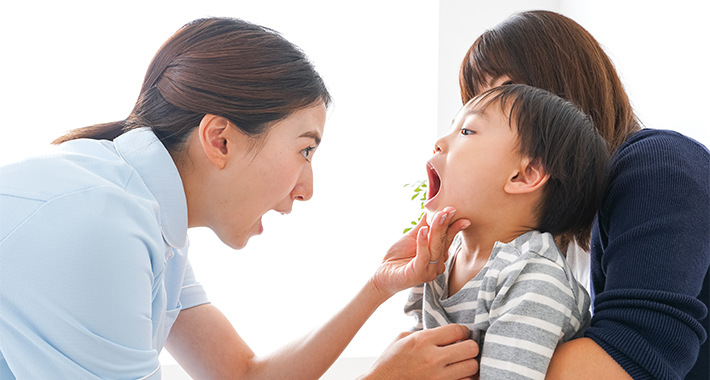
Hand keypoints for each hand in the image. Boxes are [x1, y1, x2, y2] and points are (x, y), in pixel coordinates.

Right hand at [360, 324, 479, 379]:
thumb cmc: (389, 362)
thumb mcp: (402, 338)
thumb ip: (424, 333)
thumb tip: (444, 331)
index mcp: (422, 341)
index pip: (457, 330)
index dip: (463, 331)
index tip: (461, 335)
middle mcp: (432, 359)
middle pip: (470, 348)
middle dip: (470, 346)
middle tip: (464, 348)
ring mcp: (437, 378)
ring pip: (472, 367)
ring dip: (469, 363)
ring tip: (461, 362)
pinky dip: (464, 378)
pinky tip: (457, 374)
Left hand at [370, 207, 469, 297]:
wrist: (383, 274)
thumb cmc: (398, 256)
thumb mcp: (413, 236)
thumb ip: (424, 224)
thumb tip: (432, 206)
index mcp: (438, 255)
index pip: (447, 237)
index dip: (452, 224)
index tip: (454, 210)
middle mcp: (437, 264)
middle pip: (442, 241)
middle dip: (445, 224)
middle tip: (449, 209)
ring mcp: (429, 271)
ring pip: (435, 248)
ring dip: (437, 230)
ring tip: (438, 215)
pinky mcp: (418, 274)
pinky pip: (423, 257)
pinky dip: (423, 243)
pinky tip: (422, 230)